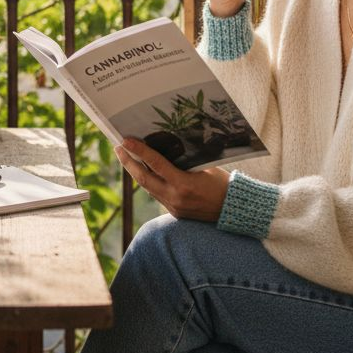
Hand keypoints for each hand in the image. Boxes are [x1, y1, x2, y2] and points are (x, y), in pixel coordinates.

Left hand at [115, 138, 229, 221]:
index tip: (125, 140)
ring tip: (127, 157)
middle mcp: (175, 197)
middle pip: (143, 179)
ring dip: (136, 172)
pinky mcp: (174, 212)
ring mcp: (173, 207)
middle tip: (119, 148)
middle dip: (128, 162)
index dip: (139, 151)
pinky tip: (144, 172)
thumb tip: (165, 148)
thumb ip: (184, 162)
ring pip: (147, 187)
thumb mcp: (205, 167)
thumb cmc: (222, 184)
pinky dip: (149, 182)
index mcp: (183, 184)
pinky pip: (157, 194)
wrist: (234, 210)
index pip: (155, 164)